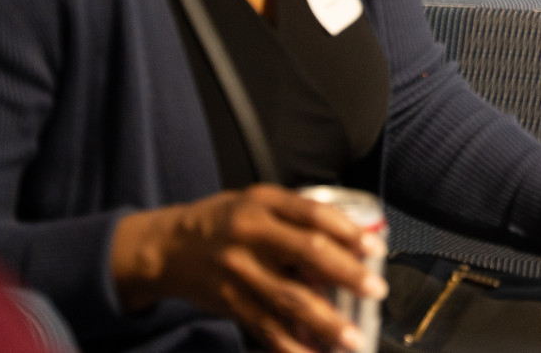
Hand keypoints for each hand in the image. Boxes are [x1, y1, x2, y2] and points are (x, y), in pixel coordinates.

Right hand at [110, 185, 384, 352]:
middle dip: (347, 275)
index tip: (376, 250)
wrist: (165, 247)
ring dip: (326, 322)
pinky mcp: (228, 302)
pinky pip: (264, 326)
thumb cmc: (224, 222)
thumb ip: (298, 217)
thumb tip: (351, 242)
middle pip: (308, 254)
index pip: (314, 215)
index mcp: (263, 203)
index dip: (349, 232)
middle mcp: (250, 235)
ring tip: (353, 339)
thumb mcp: (257, 202)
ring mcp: (237, 271)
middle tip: (376, 291)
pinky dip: (290, 345)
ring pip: (288, 298)